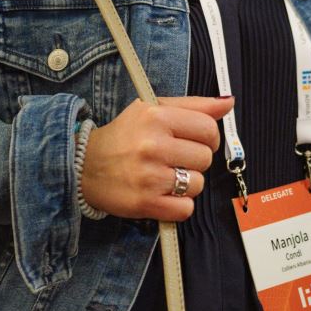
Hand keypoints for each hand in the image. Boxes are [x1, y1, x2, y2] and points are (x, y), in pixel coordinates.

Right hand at [80, 95, 233, 222]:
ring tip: (166, 177)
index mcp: (156, 116)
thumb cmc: (123, 136)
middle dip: (194, 160)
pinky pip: (185, 209)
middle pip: (205, 158)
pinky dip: (178, 205)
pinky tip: (163, 194)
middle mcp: (153, 145)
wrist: (82, 166)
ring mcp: (149, 176)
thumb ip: (194, 105)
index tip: (195, 141)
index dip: (208, 137)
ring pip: (198, 184)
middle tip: (174, 159)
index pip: (208, 128)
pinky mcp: (145, 203)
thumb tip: (228, 102)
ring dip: (187, 184)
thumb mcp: (153, 109)